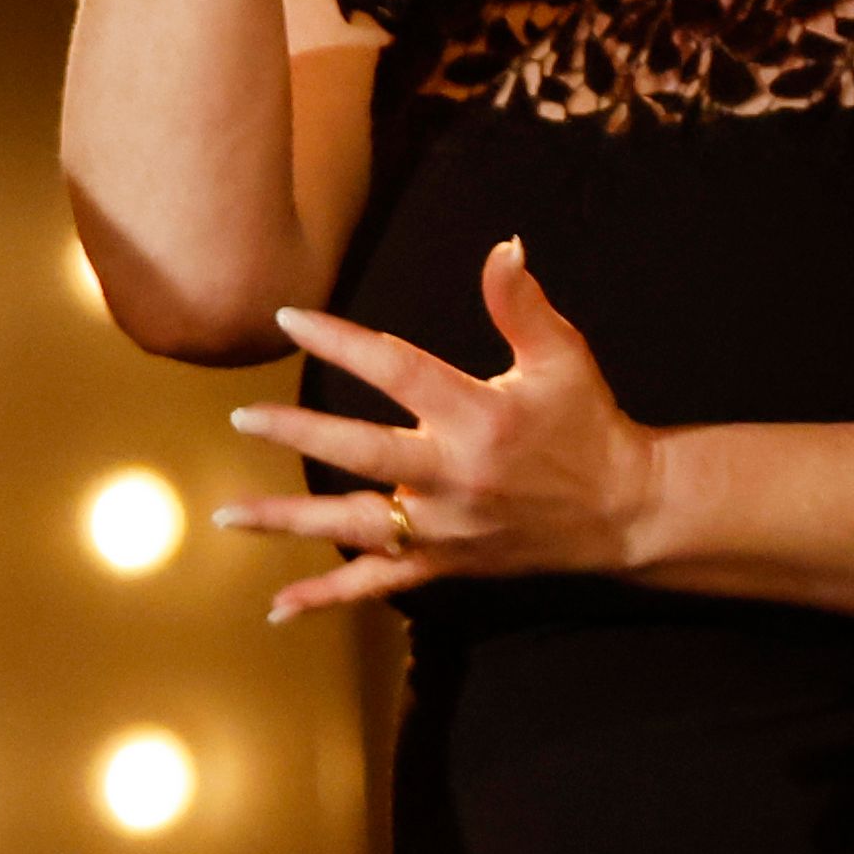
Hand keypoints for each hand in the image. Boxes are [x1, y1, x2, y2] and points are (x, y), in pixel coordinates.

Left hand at [210, 239, 664, 620]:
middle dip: (298, 434)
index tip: (289, 319)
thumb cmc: (589, 424)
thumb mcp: (563, 357)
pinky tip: (278, 606)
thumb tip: (503, 247)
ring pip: (357, 525)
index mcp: (480, 416)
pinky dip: (328, 596)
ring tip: (227, 514)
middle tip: (242, 418)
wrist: (626, 512)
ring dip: (289, 522)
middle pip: (363, 454)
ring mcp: (447, 527)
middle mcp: (456, 475)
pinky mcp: (446, 563)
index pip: (396, 370)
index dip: (341, 342)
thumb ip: (522, 305)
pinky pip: (379, 585)